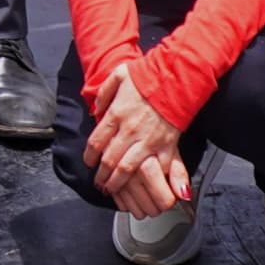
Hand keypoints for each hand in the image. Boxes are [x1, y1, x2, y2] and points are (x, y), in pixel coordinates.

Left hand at [84, 65, 189, 213]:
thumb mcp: (118, 75)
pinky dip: (148, 181)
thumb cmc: (148, 75)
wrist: (176, 77)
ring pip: (127, 169)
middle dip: (101, 175)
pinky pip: (156, 169)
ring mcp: (148, 140)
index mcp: (116, 114)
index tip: (89, 163)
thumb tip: (96, 108)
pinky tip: (142, 187)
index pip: (96, 142)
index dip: (89, 156)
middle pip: (109, 160)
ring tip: (112, 189)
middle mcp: (129, 130)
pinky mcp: (167, 146)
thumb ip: (104, 93)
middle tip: (99, 183)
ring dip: (117, 182)